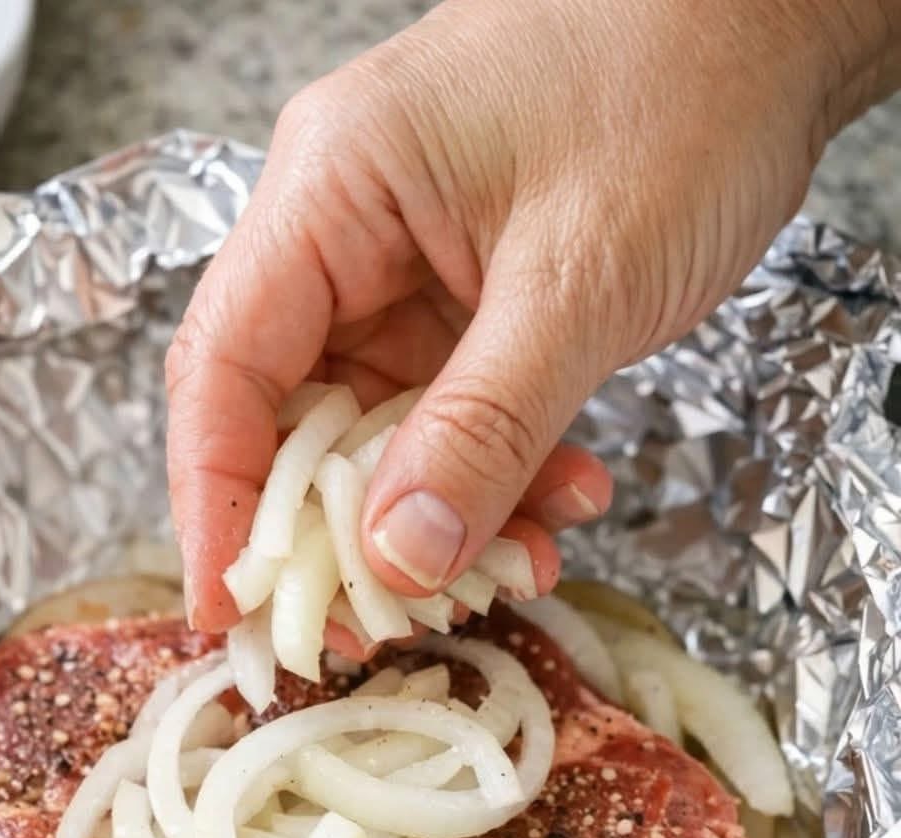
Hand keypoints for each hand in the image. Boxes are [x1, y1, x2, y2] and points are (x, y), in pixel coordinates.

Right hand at [167, 0, 898, 631]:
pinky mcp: (469, 298)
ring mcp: (408, 265)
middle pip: (288, 412)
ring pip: (378, 431)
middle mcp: (347, 230)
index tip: (227, 609)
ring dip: (435, 517)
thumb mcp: (577, 283)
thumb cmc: (681, 88)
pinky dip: (495, 476)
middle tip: (374, 628)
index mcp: (332, 190)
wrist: (773, 23)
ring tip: (512, 570)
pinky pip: (450, 415)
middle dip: (333, 533)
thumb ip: (481, 431)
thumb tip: (397, 562)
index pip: (223, 365)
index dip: (213, 500)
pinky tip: (559, 506)